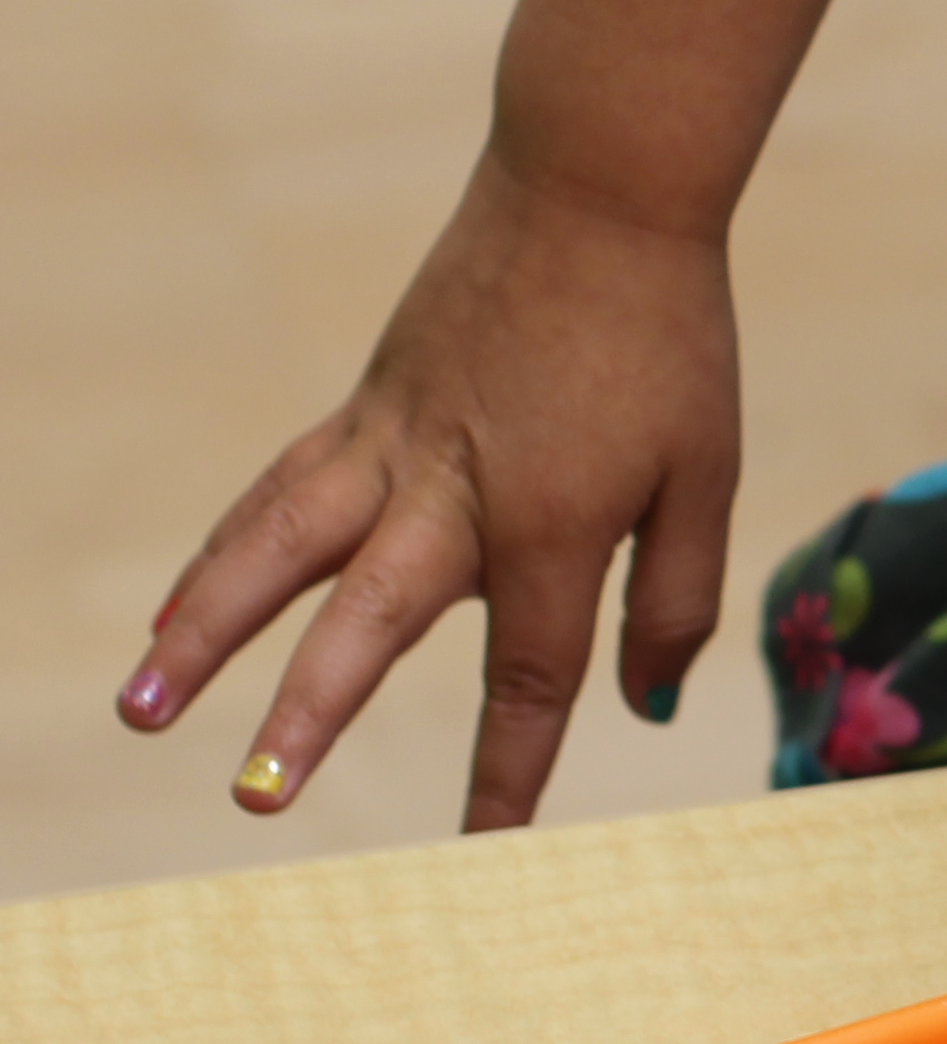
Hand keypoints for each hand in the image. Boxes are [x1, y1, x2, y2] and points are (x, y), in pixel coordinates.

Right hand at [115, 150, 741, 830]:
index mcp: (555, 521)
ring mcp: (392, 442)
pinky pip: (280, 491)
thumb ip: (676, 598)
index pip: (531, 675)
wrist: (598, 191)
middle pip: (370, 621)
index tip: (485, 851)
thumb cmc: (666, 339)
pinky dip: (224, 554)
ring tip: (144, 706)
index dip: (510, 771)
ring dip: (208, 630)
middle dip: (310, 713)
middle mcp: (455, 490)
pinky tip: (180, 612)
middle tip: (255, 796)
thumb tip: (647, 706)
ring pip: (281, 547)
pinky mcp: (363, 405)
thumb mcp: (706, 473)